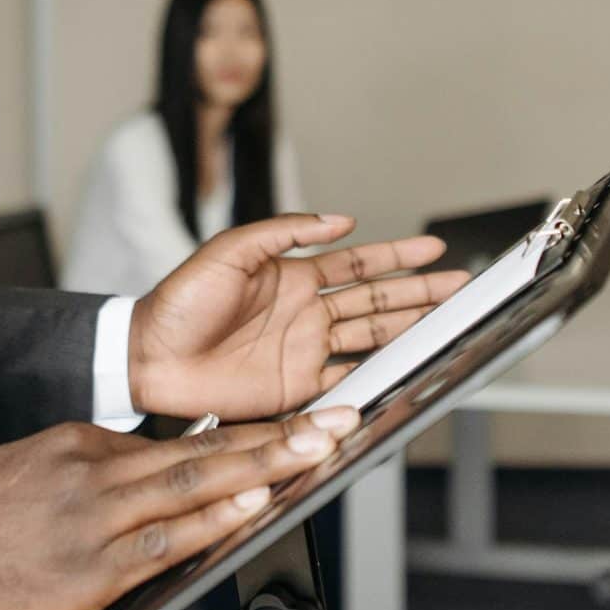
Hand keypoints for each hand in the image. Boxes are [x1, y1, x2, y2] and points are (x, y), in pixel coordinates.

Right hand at [0, 409, 355, 609]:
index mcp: (79, 441)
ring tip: (319, 453)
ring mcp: (94, 519)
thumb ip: (87, 474)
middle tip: (336, 420)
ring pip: (194, 485)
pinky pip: (164, 543)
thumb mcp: (24, 470)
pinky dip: (212, 523)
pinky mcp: (86, 569)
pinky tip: (250, 511)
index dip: (248, 435)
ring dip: (265, 470)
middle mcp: (94, 469)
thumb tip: (143, 488)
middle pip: (205, 451)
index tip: (296, 425)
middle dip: (279, 437)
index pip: (181, 439)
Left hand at [126, 215, 466, 422]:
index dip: (397, 257)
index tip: (434, 249)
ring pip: (371, 336)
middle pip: (377, 300)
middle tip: (460, 287)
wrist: (149, 356)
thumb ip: (283, 232)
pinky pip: (345, 382)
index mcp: (293, 276)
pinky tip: (405, 369)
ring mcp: (304, 350)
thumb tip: (339, 221)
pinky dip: (376, 377)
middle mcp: (306, 313)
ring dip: (409, 328)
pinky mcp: (294, 387)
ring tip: (447, 320)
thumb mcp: (229, 250)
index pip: (358, 263)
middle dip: (420, 293)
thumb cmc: (178, 301)